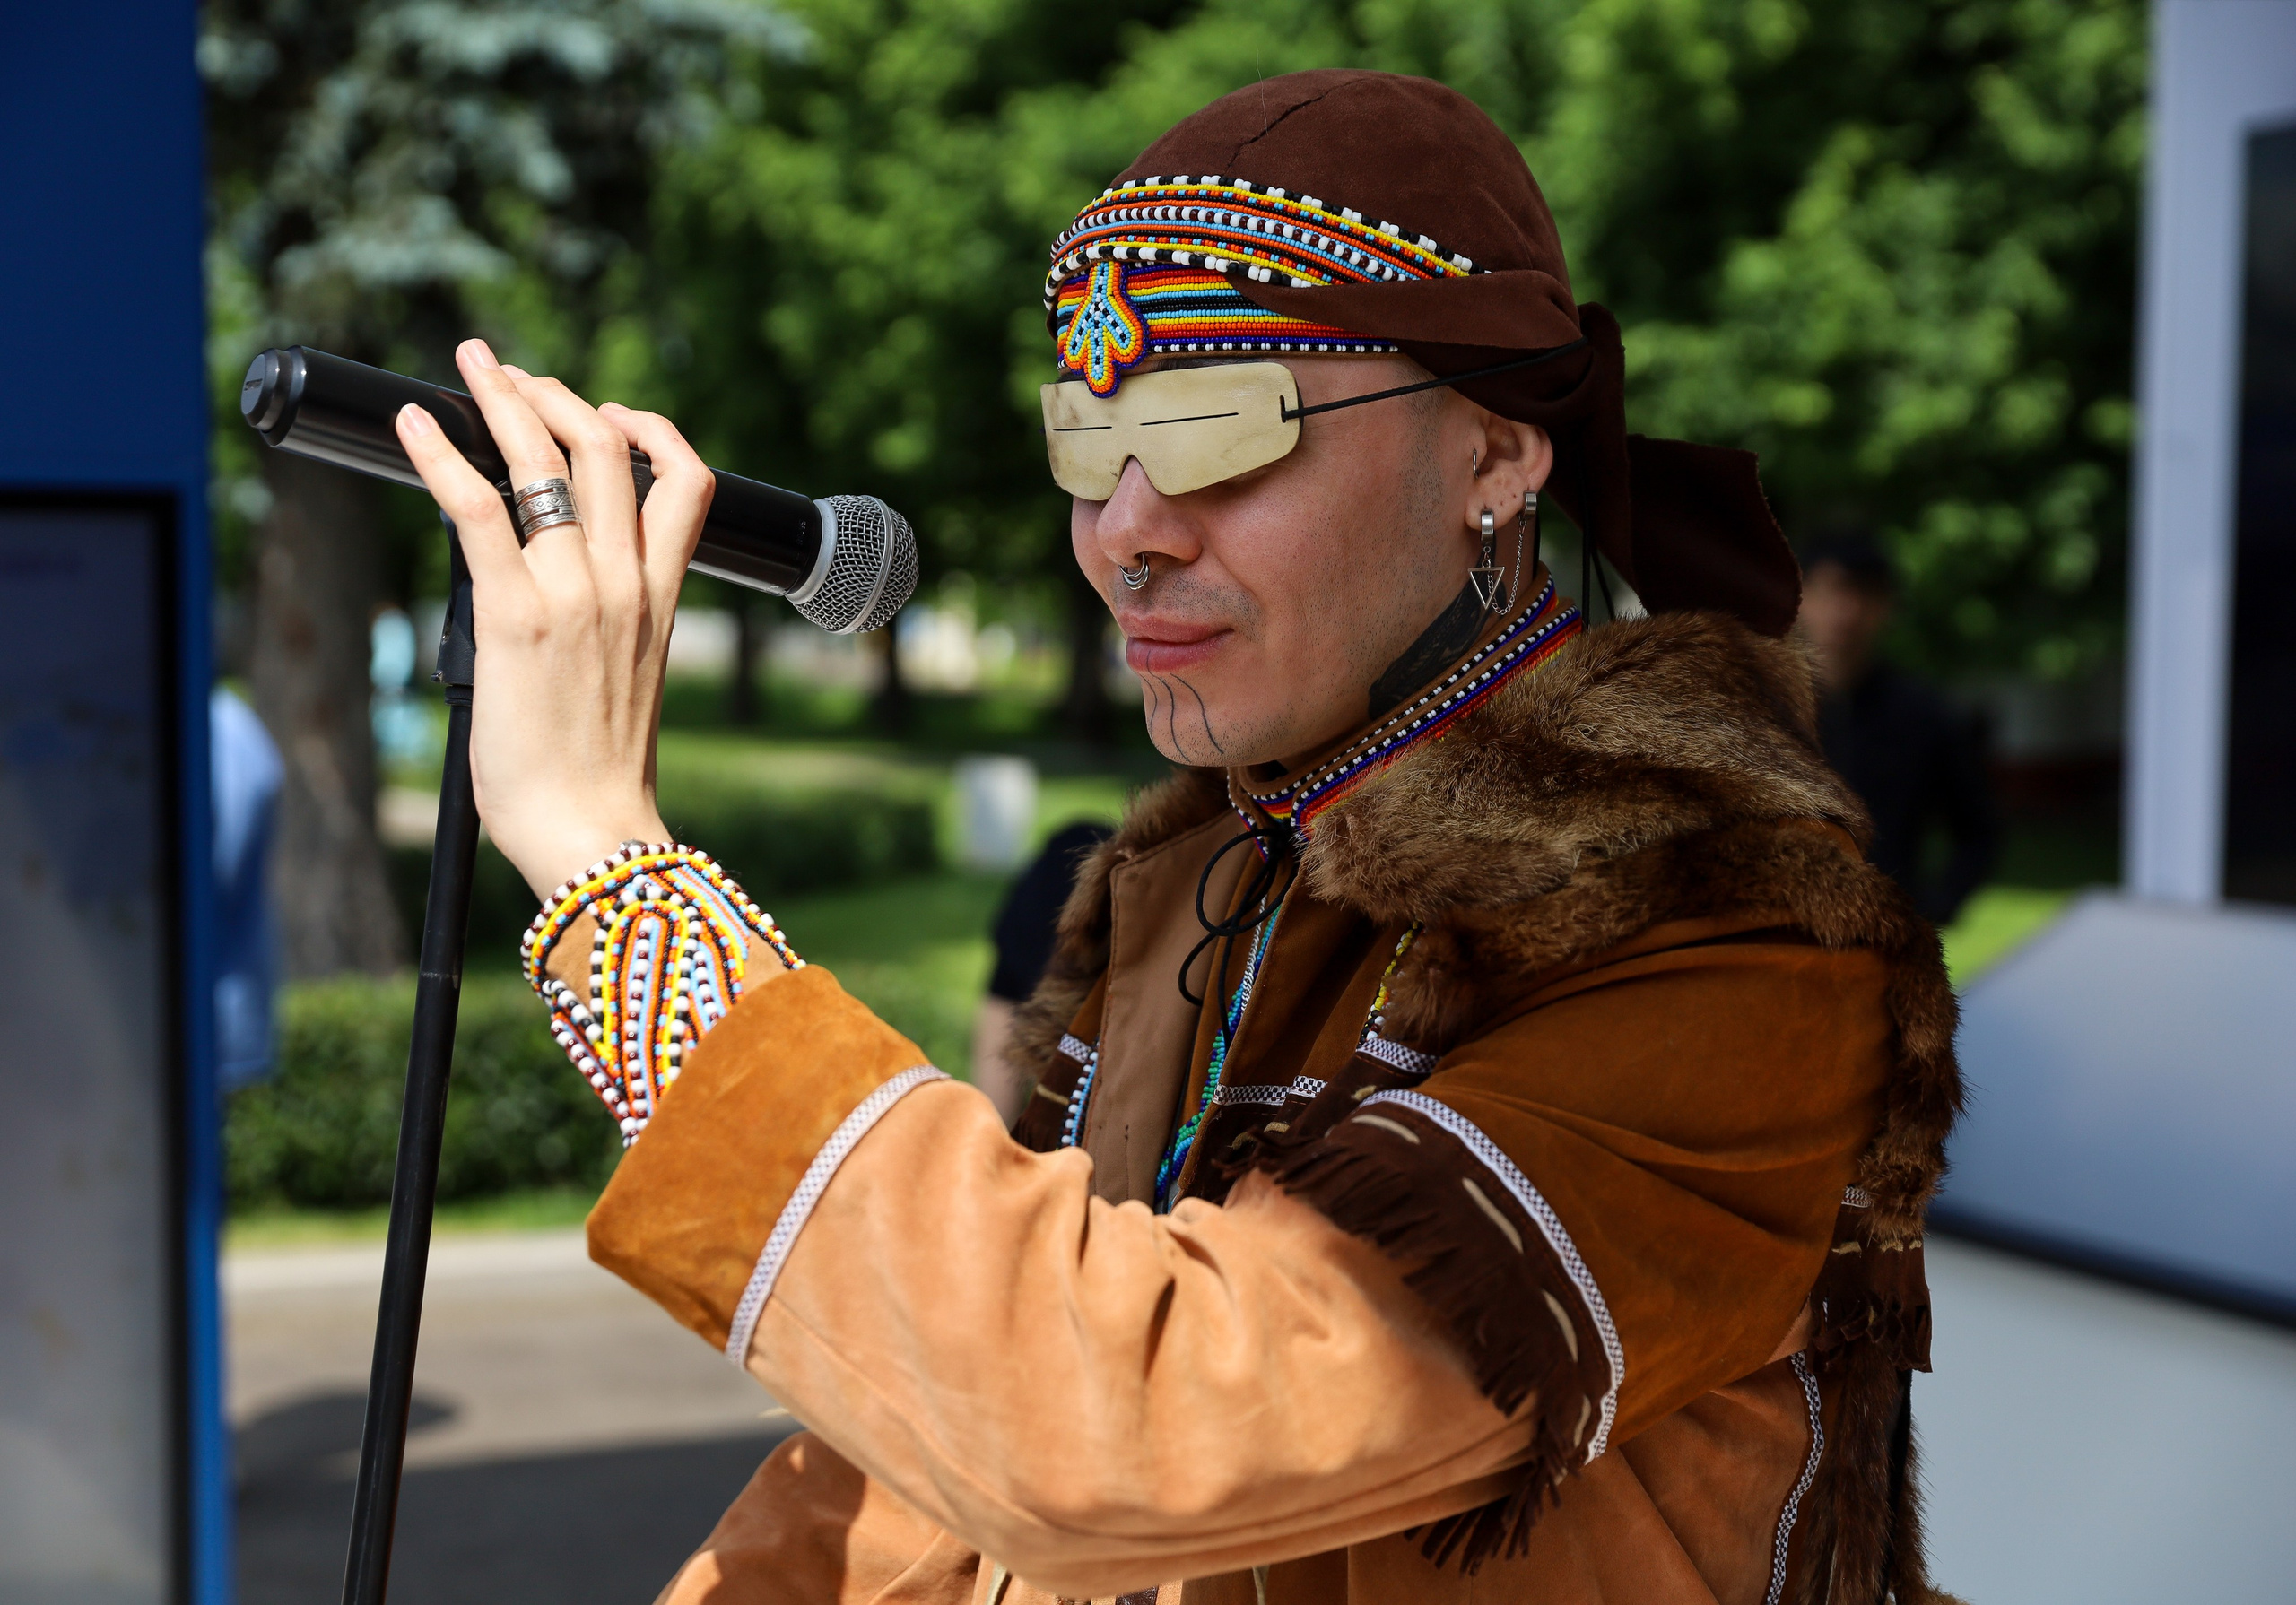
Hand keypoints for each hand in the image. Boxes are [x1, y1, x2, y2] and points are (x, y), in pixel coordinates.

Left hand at [394, 339, 714, 897]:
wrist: (593, 830)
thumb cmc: (598, 773)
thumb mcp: (626, 678)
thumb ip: (606, 621)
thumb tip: (550, 594)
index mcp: (660, 599)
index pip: (686, 482)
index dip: (650, 430)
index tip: (608, 414)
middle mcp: (625, 584)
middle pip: (606, 448)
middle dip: (555, 394)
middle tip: (511, 373)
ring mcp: (575, 594)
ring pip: (546, 461)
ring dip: (503, 399)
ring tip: (473, 365)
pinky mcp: (515, 616)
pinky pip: (478, 508)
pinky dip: (442, 455)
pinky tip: (415, 424)